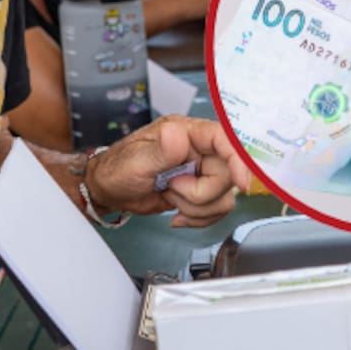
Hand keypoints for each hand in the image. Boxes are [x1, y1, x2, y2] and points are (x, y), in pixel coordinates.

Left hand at [86, 116, 250, 227]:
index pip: (223, 139)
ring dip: (198, 208)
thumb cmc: (117, 168)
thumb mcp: (135, 161)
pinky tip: (178, 213)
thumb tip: (178, 134)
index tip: (240, 182)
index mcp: (186, 132)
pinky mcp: (200, 190)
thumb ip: (160, 150)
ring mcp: (201, 171)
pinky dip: (198, 218)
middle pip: (226, 174)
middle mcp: (199, 149)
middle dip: (201, 193)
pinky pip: (216, 209)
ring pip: (224, 195)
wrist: (110, 191)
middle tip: (173, 190)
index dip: (237, 159)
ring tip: (172, 198)